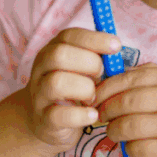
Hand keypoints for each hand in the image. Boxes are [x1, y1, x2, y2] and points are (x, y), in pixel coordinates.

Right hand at [25, 28, 120, 150]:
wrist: (44, 121)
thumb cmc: (72, 89)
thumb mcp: (82, 69)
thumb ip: (96, 57)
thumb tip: (117, 48)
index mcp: (52, 50)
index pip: (69, 35)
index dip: (94, 39)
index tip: (116, 45)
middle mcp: (41, 69)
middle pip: (59, 55)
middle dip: (89, 63)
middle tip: (101, 75)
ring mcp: (39, 93)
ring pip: (57, 83)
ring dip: (84, 89)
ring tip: (94, 98)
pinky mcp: (43, 118)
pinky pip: (58, 114)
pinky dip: (80, 115)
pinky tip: (93, 115)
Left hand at [93, 64, 156, 156]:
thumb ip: (154, 78)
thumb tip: (114, 75)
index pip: (130, 78)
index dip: (107, 88)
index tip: (95, 97)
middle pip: (126, 102)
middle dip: (107, 111)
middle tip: (101, 117)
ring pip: (128, 126)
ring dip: (115, 132)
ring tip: (115, 133)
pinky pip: (138, 149)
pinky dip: (130, 149)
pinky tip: (136, 147)